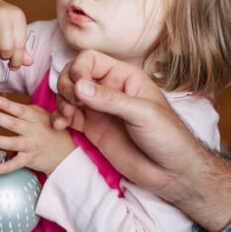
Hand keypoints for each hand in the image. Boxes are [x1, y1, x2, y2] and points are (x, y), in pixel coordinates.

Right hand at [0, 0, 32, 69]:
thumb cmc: (2, 21)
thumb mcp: (15, 29)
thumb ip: (22, 47)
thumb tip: (29, 62)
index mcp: (17, 15)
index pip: (20, 44)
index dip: (18, 59)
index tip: (14, 65)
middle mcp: (3, 14)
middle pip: (7, 48)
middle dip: (6, 56)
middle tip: (3, 54)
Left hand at [0, 96, 73, 174]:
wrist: (65, 155)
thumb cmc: (53, 132)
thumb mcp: (46, 116)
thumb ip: (30, 110)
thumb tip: (11, 105)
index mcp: (36, 119)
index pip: (21, 111)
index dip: (9, 105)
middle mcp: (33, 131)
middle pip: (14, 124)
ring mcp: (31, 146)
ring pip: (12, 143)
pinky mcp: (30, 159)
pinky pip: (17, 164)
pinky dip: (7, 167)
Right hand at [52, 50, 230, 231]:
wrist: (171, 172)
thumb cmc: (168, 137)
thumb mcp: (143, 114)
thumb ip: (110, 100)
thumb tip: (79, 86)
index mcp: (124, 77)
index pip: (91, 59)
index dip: (78, 68)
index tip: (76, 85)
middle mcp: (109, 90)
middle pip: (75, 75)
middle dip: (65, 85)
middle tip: (70, 102)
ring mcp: (99, 110)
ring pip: (68, 95)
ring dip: (60, 102)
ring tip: (67, 116)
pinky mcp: (92, 129)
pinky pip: (68, 117)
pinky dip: (59, 118)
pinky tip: (60, 125)